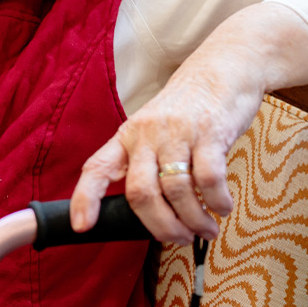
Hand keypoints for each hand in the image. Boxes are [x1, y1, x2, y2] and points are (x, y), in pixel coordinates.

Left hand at [68, 3, 307, 243]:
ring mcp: (178, 132)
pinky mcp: (210, 133)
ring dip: (194, 221)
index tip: (83, 226)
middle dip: (160, 227)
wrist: (224, 67)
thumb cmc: (189, 107)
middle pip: (140, 193)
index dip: (85, 198)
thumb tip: (150, 215)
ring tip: (205, 229)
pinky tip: (222, 207)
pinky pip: (209, 179)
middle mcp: (147, 133)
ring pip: (176, 191)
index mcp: (127, 136)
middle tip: (179, 238)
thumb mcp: (155, 129)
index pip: (96, 168)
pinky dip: (216, 202)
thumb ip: (146, 164)